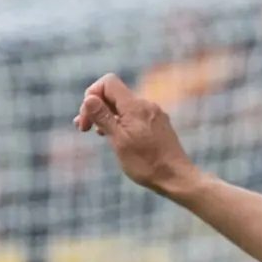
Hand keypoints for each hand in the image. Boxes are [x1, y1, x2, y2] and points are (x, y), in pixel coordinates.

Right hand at [75, 73, 192, 195]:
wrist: (178, 178)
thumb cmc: (147, 164)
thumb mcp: (119, 141)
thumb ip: (103, 117)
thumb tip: (89, 98)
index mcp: (134, 106)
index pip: (108, 82)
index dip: (92, 94)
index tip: (86, 118)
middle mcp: (146, 105)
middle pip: (115, 94)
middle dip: (96, 108)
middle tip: (83, 128)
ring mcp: (154, 115)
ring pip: (124, 107)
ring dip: (108, 117)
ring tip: (97, 133)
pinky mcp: (159, 125)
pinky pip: (135, 117)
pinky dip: (122, 123)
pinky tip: (117, 137)